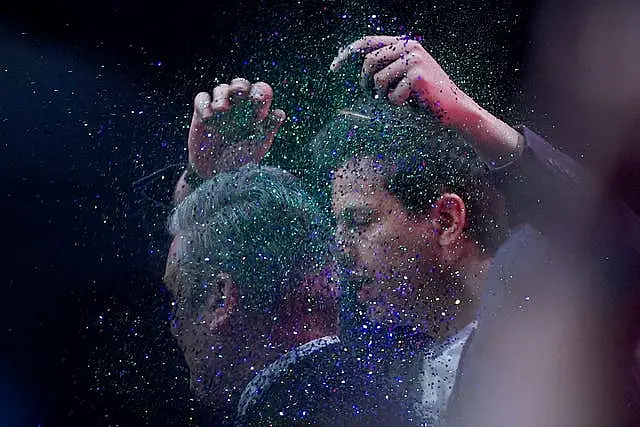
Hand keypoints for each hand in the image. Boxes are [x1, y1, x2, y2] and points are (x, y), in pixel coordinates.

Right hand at [188, 78, 285, 178]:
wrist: (216, 172)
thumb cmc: (240, 158)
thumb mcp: (258, 146)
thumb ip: (268, 130)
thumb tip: (279, 113)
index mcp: (255, 110)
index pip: (260, 91)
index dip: (260, 91)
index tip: (259, 99)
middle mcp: (238, 105)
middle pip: (240, 84)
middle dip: (240, 86)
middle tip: (240, 92)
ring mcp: (219, 107)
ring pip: (220, 89)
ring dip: (221, 96)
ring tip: (222, 109)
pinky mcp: (201, 112)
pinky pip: (201, 99)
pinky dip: (204, 105)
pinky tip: (208, 118)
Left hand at [330, 35, 471, 124]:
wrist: (454, 109)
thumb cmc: (426, 97)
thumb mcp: (404, 77)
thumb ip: (387, 67)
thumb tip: (359, 70)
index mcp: (404, 44)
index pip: (368, 42)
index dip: (348, 53)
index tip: (333, 67)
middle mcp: (409, 47)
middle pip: (369, 61)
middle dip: (365, 83)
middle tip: (372, 96)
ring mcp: (414, 59)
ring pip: (378, 79)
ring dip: (383, 96)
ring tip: (399, 99)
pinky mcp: (417, 75)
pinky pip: (391, 94)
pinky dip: (397, 104)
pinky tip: (413, 103)